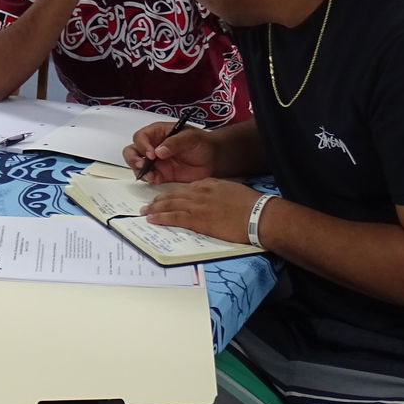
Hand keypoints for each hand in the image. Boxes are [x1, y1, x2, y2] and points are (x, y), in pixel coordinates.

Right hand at [124, 120, 213, 183]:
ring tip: (149, 176)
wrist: (214, 159)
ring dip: (138, 170)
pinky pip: (148, 177)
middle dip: (133, 158)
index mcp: (157, 133)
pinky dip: (147, 179)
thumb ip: (175, 142)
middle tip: (142, 165)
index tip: (151, 154)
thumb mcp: (190, 138)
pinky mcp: (160, 174)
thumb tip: (159, 151)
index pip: (141, 137)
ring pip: (136, 165)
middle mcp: (152, 146)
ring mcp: (155, 161)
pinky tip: (154, 180)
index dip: (142, 145)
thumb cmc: (202, 143)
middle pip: (132, 150)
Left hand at [141, 180, 262, 244]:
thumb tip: (211, 199)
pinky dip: (161, 217)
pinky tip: (152, 219)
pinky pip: (174, 217)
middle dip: (159, 200)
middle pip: (174, 195)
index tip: (165, 198)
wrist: (258, 215)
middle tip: (147, 204)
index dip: (172, 194)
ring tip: (145, 211)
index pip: (185, 189)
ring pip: (170, 204)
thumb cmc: (251, 205)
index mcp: (208, 184)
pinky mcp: (198, 219)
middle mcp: (199, 192)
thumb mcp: (231, 190)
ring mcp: (197, 205)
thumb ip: (217, 192)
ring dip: (155, 208)